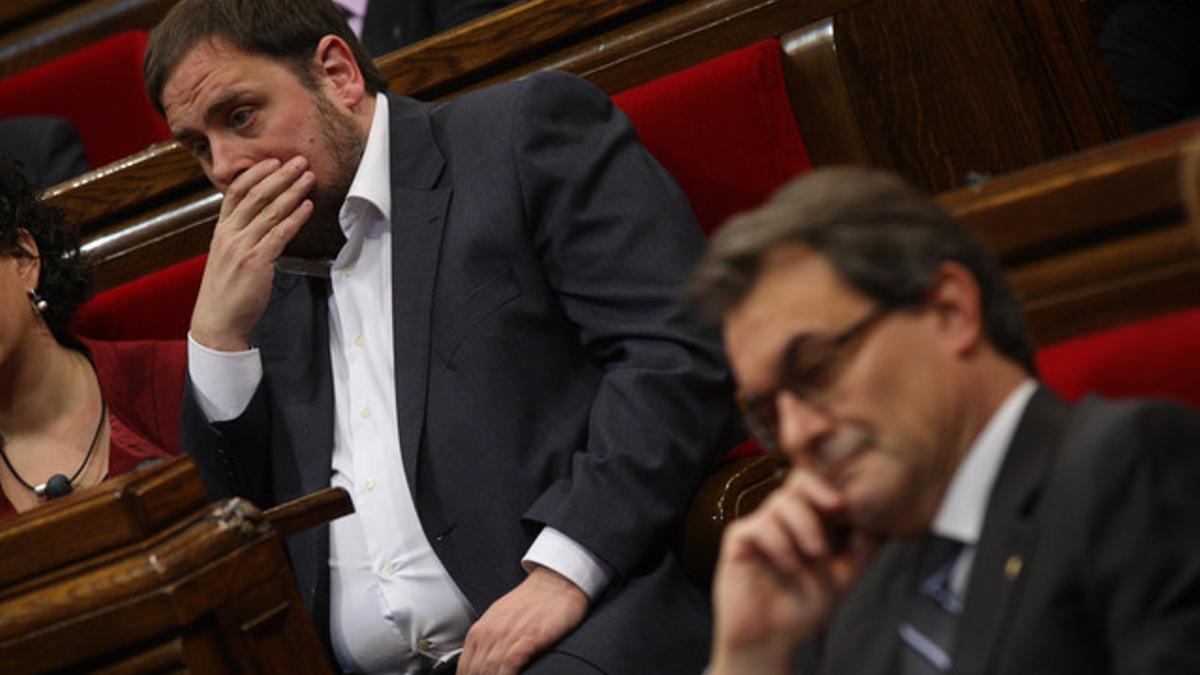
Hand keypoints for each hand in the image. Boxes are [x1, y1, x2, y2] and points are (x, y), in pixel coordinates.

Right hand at [190, 156, 314, 351]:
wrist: (218, 320)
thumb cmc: (226, 290)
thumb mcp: (227, 256)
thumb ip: (241, 235)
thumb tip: (263, 218)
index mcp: (221, 230)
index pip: (236, 192)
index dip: (256, 173)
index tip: (274, 160)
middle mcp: (229, 234)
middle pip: (256, 195)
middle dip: (280, 175)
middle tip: (300, 161)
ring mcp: (242, 247)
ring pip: (270, 211)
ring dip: (292, 191)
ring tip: (309, 177)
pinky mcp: (257, 262)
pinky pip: (280, 234)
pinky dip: (295, 217)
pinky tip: (308, 206)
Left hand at [458, 565, 589, 674]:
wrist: (557, 581)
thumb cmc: (534, 600)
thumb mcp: (501, 618)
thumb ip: (490, 642)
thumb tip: (484, 666)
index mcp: (480, 630)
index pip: (464, 669)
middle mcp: (489, 634)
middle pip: (474, 673)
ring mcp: (506, 637)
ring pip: (488, 673)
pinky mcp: (526, 639)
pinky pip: (507, 668)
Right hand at [710, 469, 877, 674]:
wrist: (774, 638)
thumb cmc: (805, 606)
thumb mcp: (846, 575)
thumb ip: (863, 546)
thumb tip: (881, 517)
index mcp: (809, 520)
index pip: (821, 486)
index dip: (838, 487)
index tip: (854, 501)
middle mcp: (784, 518)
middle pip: (799, 481)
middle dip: (821, 491)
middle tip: (837, 506)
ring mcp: (760, 526)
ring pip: (781, 502)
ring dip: (804, 525)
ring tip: (816, 554)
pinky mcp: (739, 540)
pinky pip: (758, 526)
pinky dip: (779, 543)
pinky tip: (790, 565)